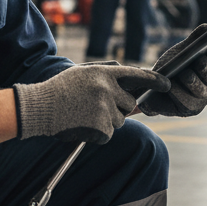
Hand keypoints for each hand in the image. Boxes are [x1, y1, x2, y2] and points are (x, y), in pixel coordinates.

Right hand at [14, 63, 170, 143]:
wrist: (40, 108)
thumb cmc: (59, 90)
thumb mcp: (82, 72)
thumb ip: (106, 74)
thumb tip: (129, 80)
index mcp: (103, 73)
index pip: (136, 75)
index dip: (154, 80)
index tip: (166, 84)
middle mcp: (107, 89)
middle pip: (129, 103)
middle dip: (118, 107)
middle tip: (94, 106)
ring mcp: (105, 108)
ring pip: (119, 119)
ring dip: (107, 120)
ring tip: (84, 114)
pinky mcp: (102, 127)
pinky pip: (109, 132)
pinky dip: (99, 133)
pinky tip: (83, 124)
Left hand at [140, 23, 206, 116]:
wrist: (153, 90)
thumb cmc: (170, 68)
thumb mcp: (180, 52)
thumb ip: (193, 40)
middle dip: (204, 67)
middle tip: (198, 60)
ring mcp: (203, 98)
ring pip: (198, 88)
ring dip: (190, 80)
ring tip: (182, 74)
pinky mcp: (192, 110)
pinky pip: (185, 100)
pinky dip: (177, 92)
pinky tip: (170, 87)